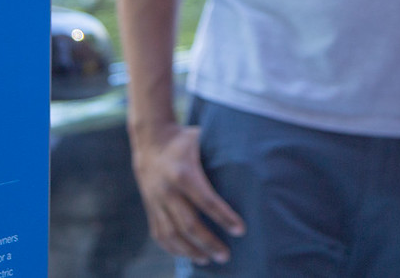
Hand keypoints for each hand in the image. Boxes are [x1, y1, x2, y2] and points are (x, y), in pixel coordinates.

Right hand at [129, 120, 244, 264]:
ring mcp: (155, 200)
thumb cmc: (183, 140)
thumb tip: (249, 164)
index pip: (206, 201)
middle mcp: (167, 189)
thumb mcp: (200, 140)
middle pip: (188, 224)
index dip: (224, 218)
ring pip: (172, 234)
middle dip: (208, 242)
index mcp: (183, 173)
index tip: (240, 230)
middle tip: (225, 255)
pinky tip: (187, 255)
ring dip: (191, 251)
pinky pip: (159, 234)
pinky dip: (173, 248)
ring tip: (208, 260)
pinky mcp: (149, 207)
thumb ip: (219, 153)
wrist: (150, 139)